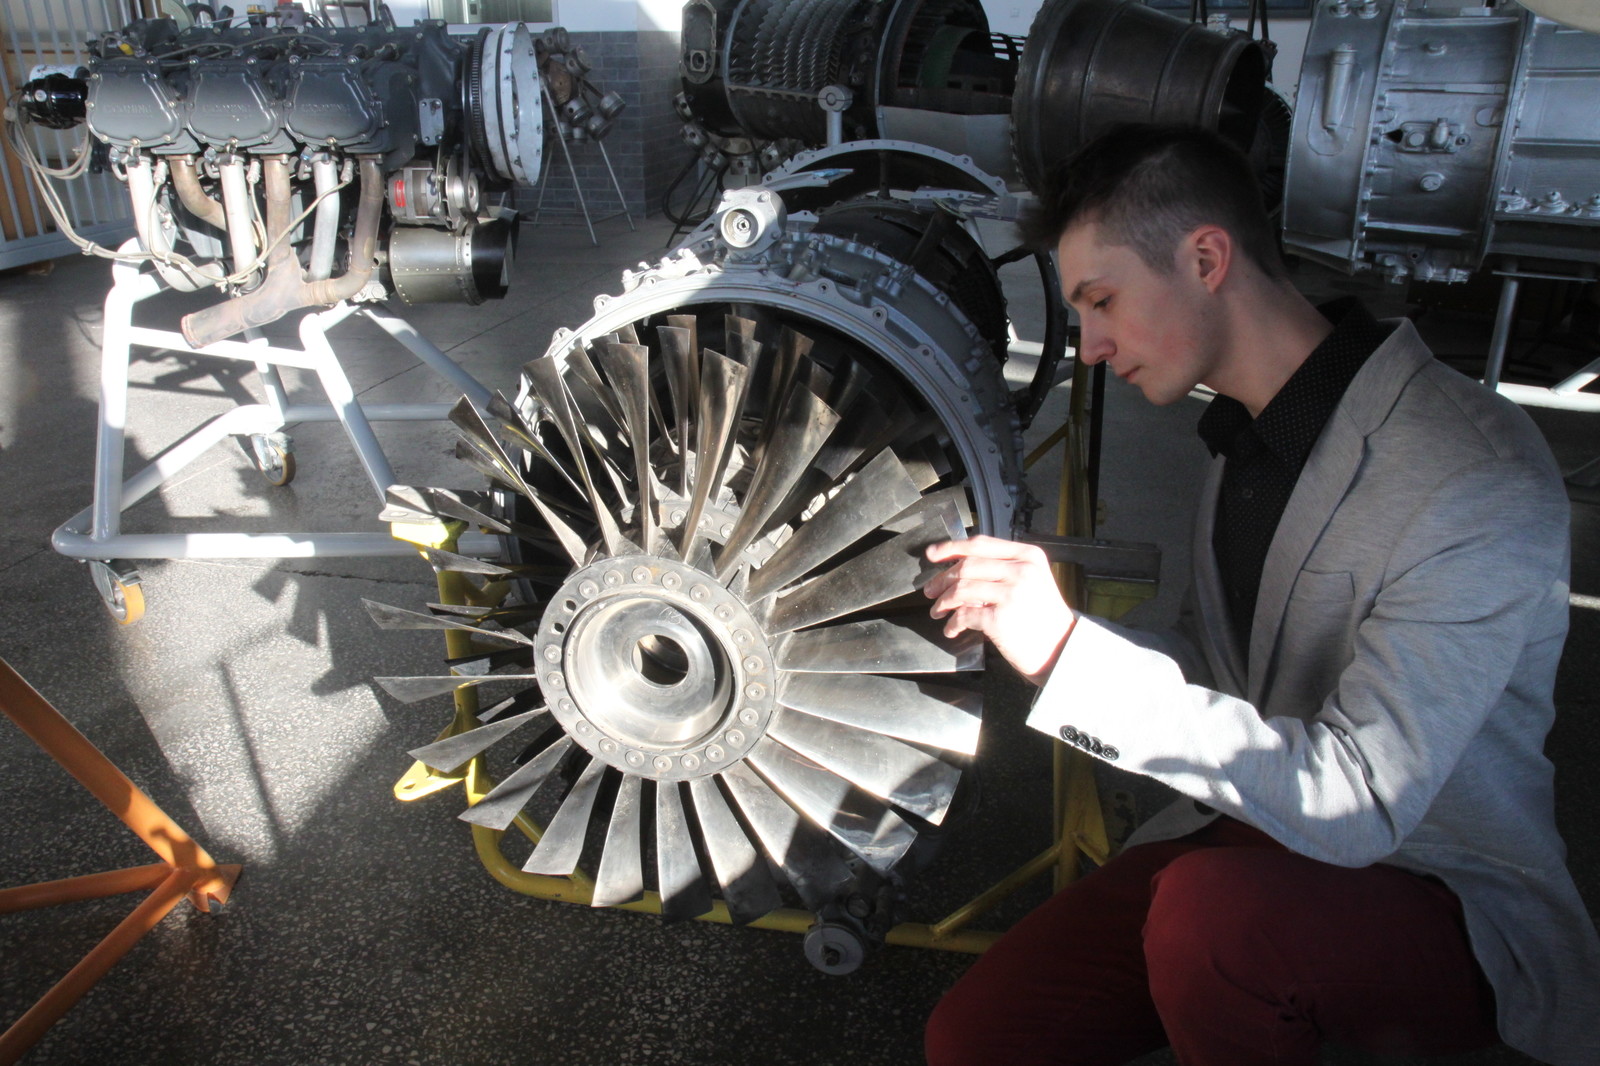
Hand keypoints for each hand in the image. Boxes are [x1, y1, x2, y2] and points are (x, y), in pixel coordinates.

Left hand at [923, 535, 1075, 685]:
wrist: (1061, 649)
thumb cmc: (1043, 618)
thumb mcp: (1032, 581)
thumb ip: (1003, 568)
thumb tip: (958, 567)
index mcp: (1028, 556)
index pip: (981, 544)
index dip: (952, 547)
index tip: (933, 554)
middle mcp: (1021, 571)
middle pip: (967, 565)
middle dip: (942, 578)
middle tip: (930, 590)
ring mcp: (1011, 594)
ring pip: (961, 589)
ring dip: (943, 601)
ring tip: (938, 611)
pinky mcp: (1000, 618)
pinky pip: (964, 615)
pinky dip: (953, 623)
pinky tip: (952, 629)